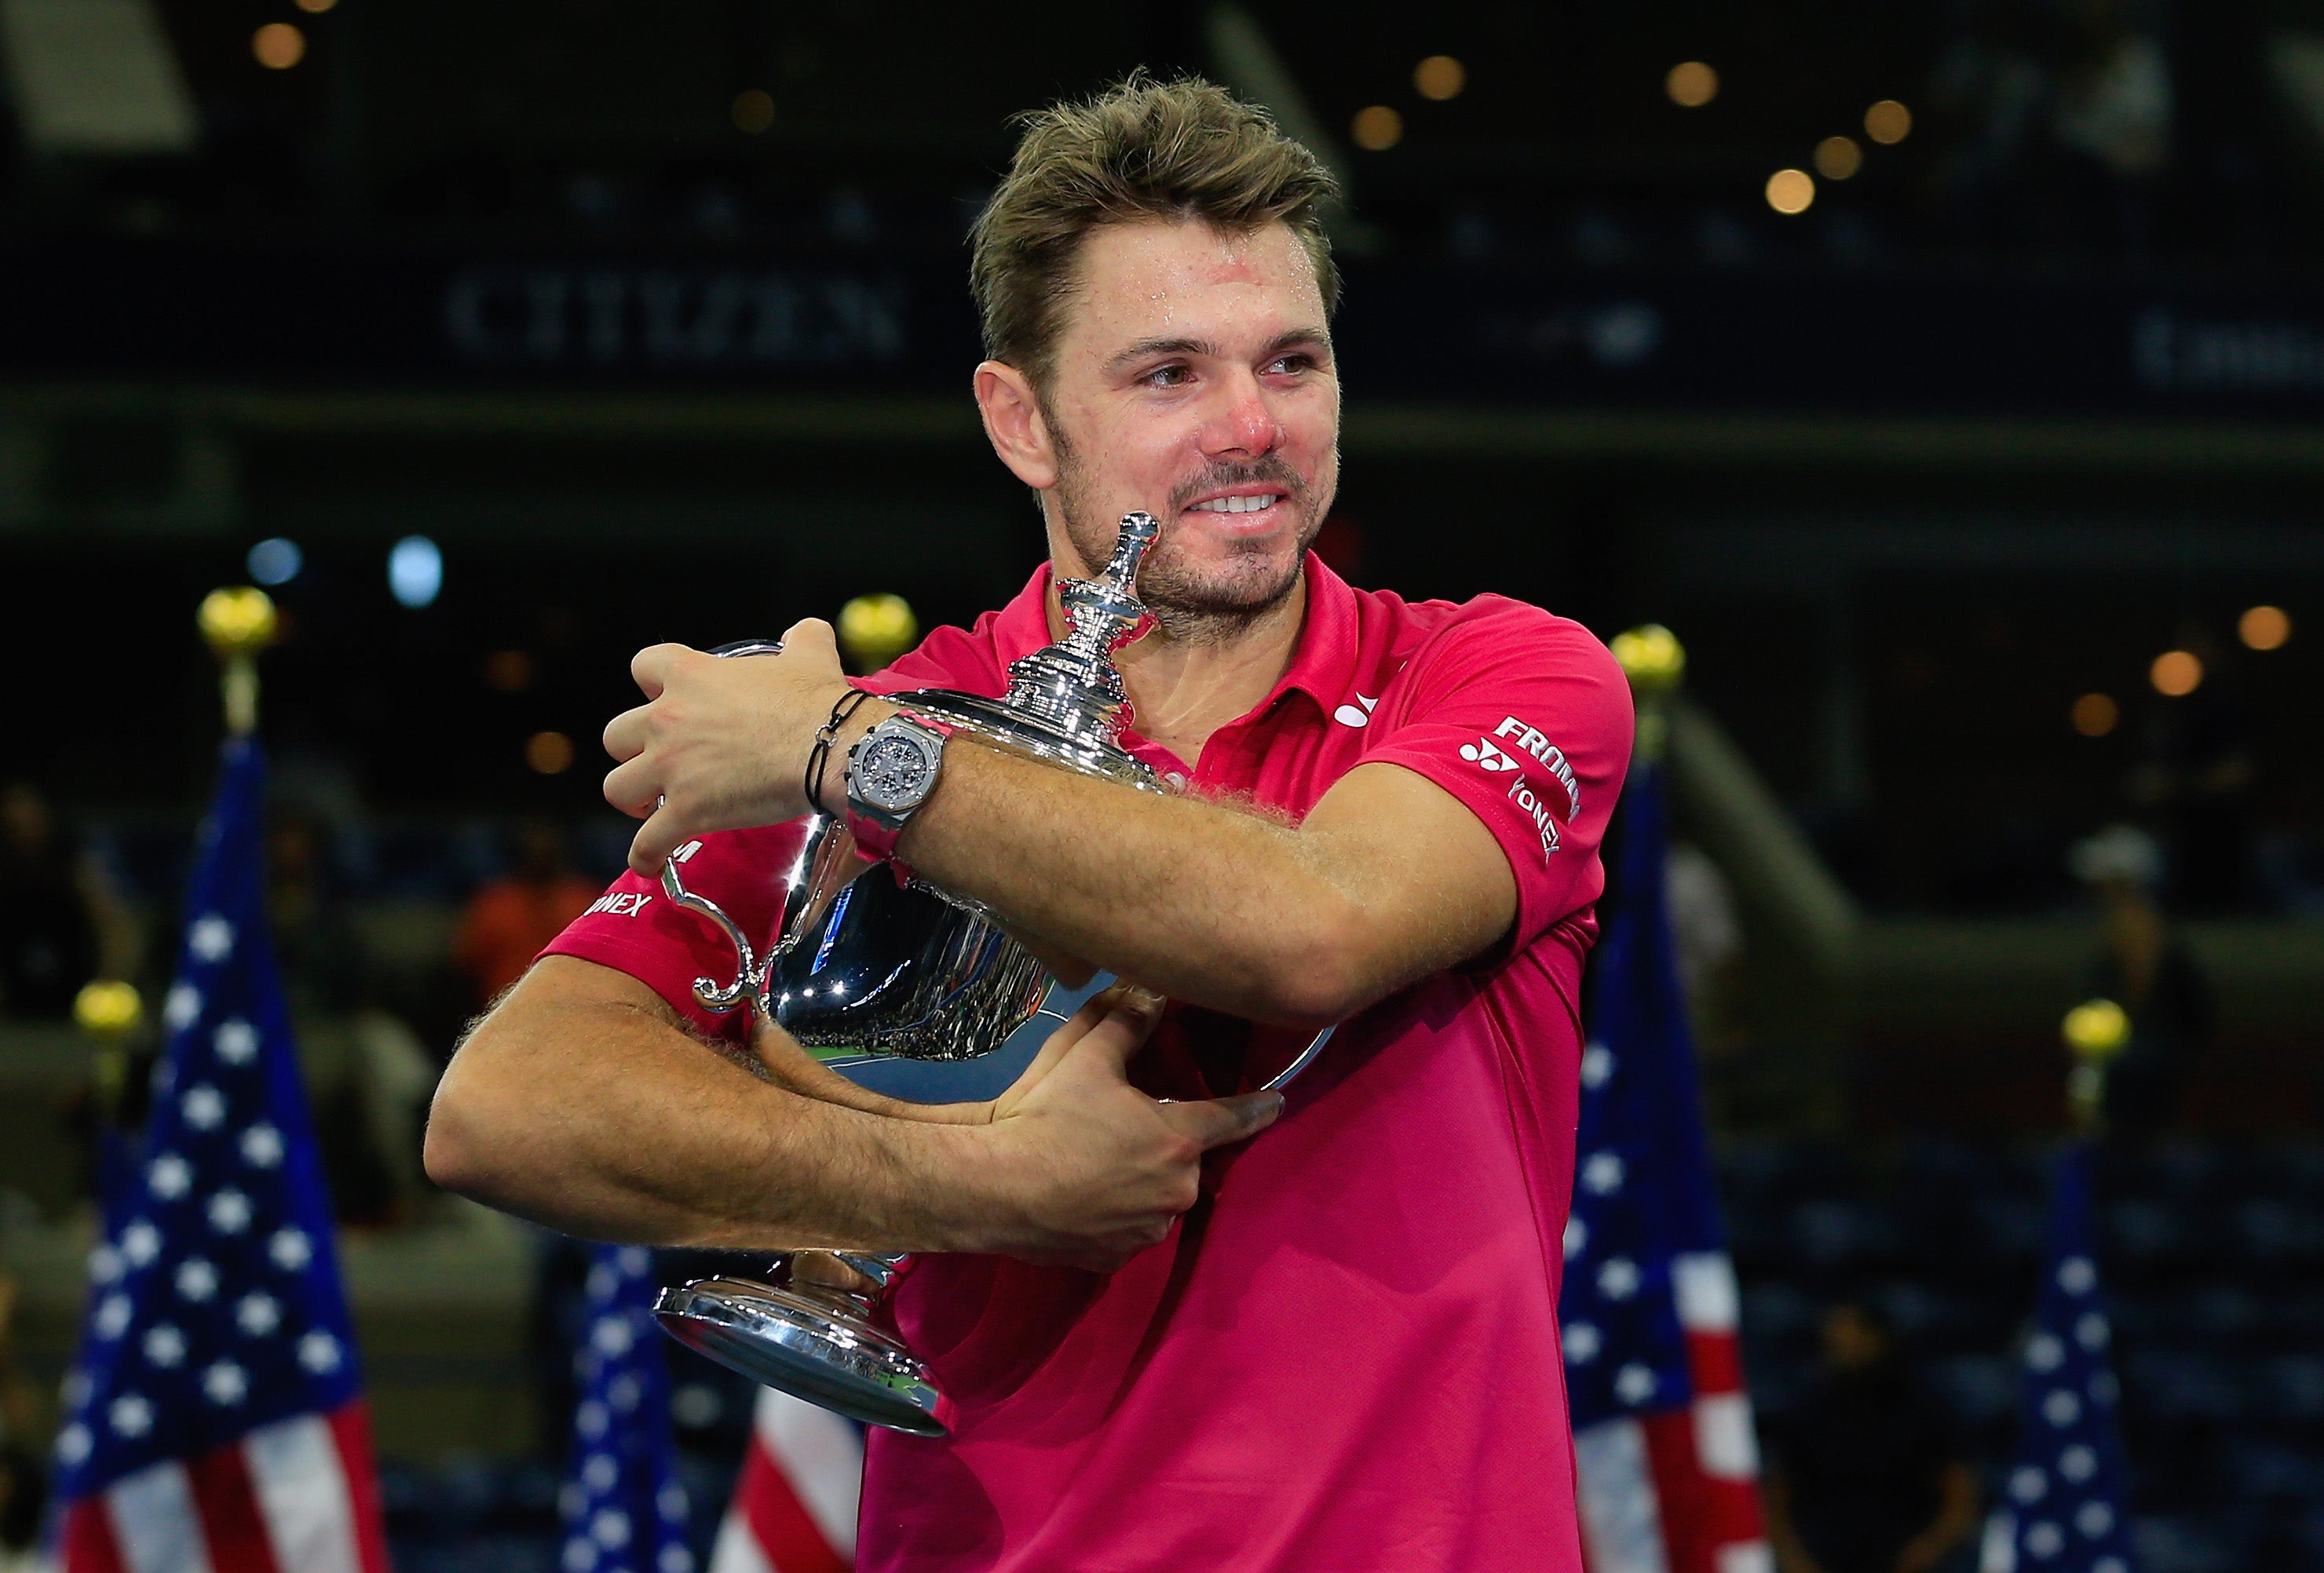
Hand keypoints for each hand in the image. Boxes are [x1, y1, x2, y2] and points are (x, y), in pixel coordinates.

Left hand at [601, 621, 873, 873]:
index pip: (643, 665)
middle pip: (615, 735)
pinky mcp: (687, 811)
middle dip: (633, 749)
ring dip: (632, 797)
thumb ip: (800, 638)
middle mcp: (668, 720)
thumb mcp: (810, 654)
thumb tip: (805, 633)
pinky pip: (646, 842)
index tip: (666, 698)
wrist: (833, 749)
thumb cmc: (818, 703)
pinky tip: (651, 864)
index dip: (652, 684)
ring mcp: (672, 768)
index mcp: (691, 676)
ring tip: (651, 806)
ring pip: (616, 787)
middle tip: (660, 761)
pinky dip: (645, 856)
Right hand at [975, 984, 1282, 1270]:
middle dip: (1165, 1145)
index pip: (1233, 1118)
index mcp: (1180, 1139)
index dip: (1256, 1107)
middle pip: (1185, 1159)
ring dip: (1141, 1182)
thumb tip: (1153, 992)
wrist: (995, 1189)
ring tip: (1095, 1166)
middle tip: (1121, 1131)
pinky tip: (1083, 1199)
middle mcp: (1177, 1190)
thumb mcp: (1085, 1057)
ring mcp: (1149, 1230)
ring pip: (1158, 1198)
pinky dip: (1114, 1216)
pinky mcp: (1117, 1259)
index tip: (1276, 1103)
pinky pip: (1127, 1230)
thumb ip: (1125, 1022)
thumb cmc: (1047, 1117)